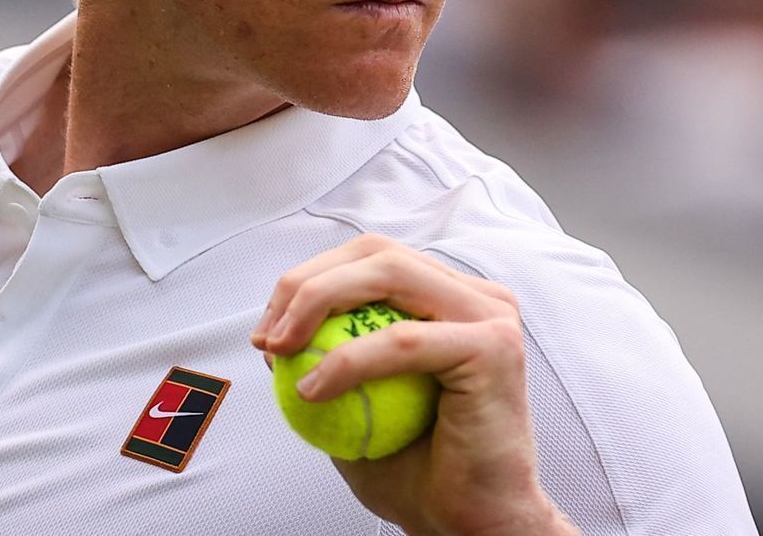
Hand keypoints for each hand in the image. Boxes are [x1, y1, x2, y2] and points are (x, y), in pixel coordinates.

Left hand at [250, 233, 578, 534]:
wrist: (469, 527)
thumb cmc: (418, 475)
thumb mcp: (357, 410)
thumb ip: (330, 362)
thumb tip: (276, 330)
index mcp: (452, 300)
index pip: (372, 260)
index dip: (311, 281)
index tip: (267, 333)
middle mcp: (477, 297)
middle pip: (377, 254)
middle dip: (307, 283)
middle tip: (268, 336)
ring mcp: (492, 315)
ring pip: (390, 276)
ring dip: (320, 303)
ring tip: (282, 350)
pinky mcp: (494, 346)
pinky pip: (403, 340)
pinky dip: (348, 359)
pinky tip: (311, 388)